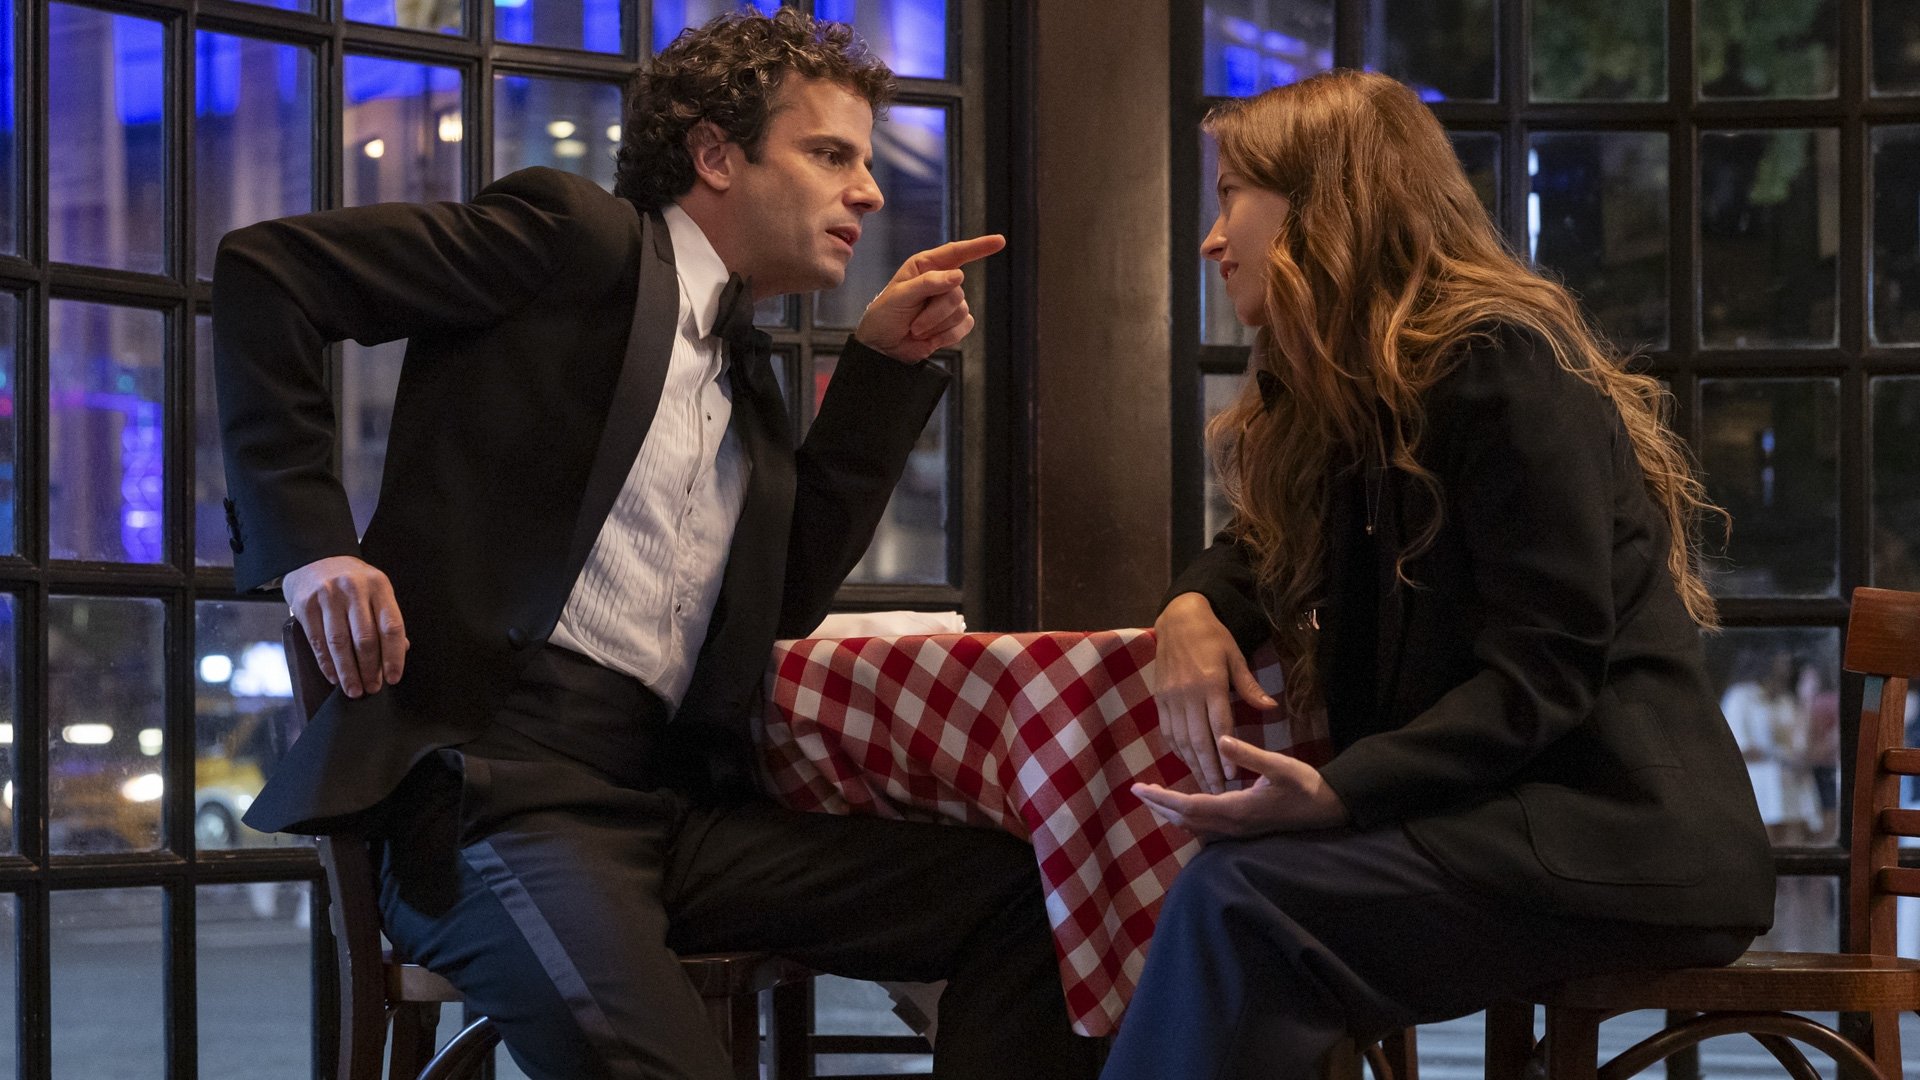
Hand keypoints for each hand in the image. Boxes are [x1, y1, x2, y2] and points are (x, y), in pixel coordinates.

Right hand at [283, 555, 407, 698]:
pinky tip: (333, 677)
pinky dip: (326, 663)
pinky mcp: (306, 604)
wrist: (313, 558)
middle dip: (369, 668)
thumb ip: (386, 618)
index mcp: (379, 586)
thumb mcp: (375, 590)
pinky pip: (317, 641)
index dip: (394, 656)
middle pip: (365, 638)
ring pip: (340, 642)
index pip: (391, 626)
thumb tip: (401, 650)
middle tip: (372, 688)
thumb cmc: (351, 581)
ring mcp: (328, 595)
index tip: (393, 677)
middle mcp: (354, 589)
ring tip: (353, 689)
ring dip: (348, 671)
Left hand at [854, 234, 1005, 361]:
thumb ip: (928, 283)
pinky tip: (930, 338)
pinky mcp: (954, 324)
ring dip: (936, 325)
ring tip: (916, 329)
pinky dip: (946, 335)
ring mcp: (948, 304)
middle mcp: (940, 281)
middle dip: (935, 311)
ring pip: (961, 310)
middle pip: (957, 291)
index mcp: (925, 267)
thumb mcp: (900, 296)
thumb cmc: (884, 316)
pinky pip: (965, 326)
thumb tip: (959, 275)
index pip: (956, 253)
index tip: (1000, 241)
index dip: (979, 246)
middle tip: (913, 323)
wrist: (882, 348)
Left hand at [1132, 736, 1348, 838]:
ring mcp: (1237, 833)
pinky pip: (1206, 830)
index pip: (1187, 806)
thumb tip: (1220, 740)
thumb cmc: (1304, 785)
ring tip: (1153, 799)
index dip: (1161, 798)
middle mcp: (1232, 826)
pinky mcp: (1243, 832)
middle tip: (1138, 791)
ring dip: (1171, 813)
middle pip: (1184, 820)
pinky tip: (1184, 809)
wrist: (1327, 808)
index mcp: (1236, 810)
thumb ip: (1249, 754)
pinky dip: (1187, 819)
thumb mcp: (1279, 765)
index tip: (1139, 787)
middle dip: (1159, 806)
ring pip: (1194, 827)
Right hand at [1151, 592, 1275, 793]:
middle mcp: (1188, 694)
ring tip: (1203, 784)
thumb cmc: (1213, 637)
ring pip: (1180, 739)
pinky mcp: (1159, 698)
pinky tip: (1186, 762)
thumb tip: (1270, 708)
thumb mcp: (1235, 656)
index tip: (1231, 775)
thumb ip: (1249, 685)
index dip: (1225, 752)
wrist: (1178, 619)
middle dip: (1208, 768)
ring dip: (1192, 764)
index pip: (1218, 725)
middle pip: (1198, 739)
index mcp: (1210, 683)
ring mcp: (1170, 697)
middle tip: (1218, 792)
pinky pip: (1167, 730)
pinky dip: (1176, 749)